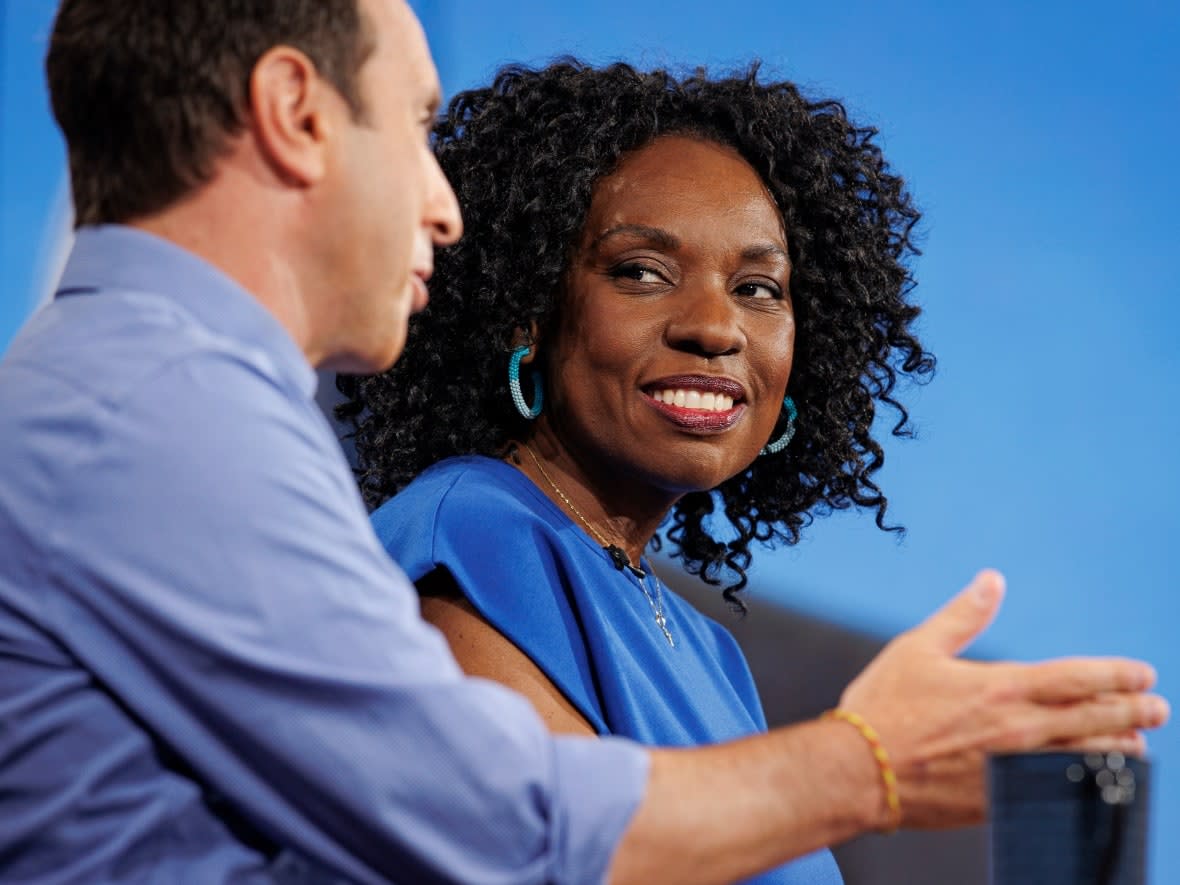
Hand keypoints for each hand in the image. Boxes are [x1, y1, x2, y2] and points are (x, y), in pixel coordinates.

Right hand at [837, 569, 1168, 829]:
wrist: (858, 770)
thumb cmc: (883, 706)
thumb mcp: (918, 648)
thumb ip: (963, 615)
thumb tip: (992, 580)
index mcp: (1002, 688)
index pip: (1078, 678)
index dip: (1117, 674)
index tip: (1142, 672)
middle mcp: (1018, 729)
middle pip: (1095, 720)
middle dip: (1132, 712)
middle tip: (1156, 707)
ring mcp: (1014, 769)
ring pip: (1085, 758)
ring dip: (1117, 749)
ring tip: (1137, 743)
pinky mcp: (1002, 800)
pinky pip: (1058, 790)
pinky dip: (1084, 781)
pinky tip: (1090, 778)